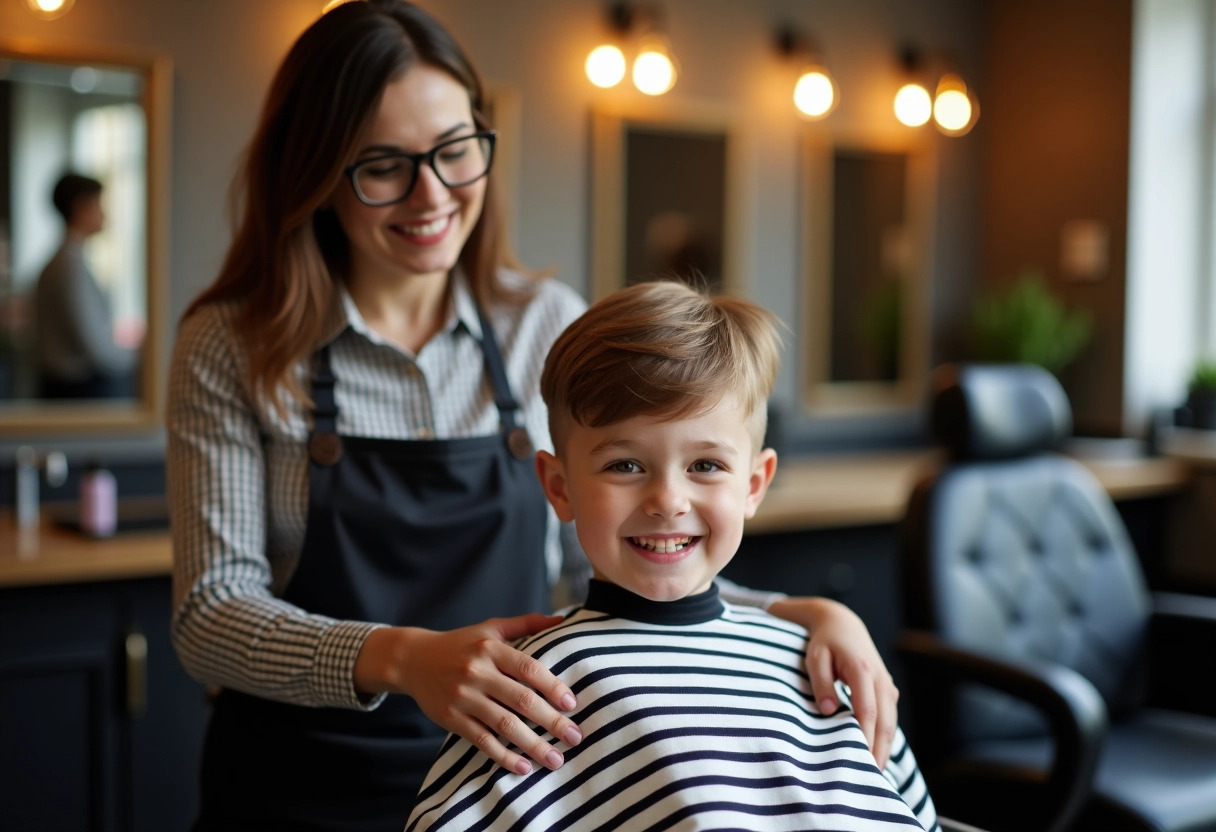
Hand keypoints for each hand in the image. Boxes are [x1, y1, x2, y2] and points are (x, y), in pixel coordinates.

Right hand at [353, 613, 582, 775]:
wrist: (413, 659)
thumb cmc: (461, 644)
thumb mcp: (490, 627)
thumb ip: (526, 623)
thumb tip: (562, 621)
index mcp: (491, 648)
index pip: (529, 668)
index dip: (553, 687)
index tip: (572, 705)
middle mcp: (477, 672)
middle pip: (521, 700)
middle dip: (551, 722)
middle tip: (575, 737)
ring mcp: (463, 697)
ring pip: (504, 724)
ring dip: (532, 745)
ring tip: (555, 760)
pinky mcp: (450, 718)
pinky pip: (481, 740)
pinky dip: (503, 756)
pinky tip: (523, 767)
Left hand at [767, 597, 898, 768]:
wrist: (843, 624)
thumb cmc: (824, 642)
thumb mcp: (815, 657)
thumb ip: (821, 683)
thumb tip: (828, 711)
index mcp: (862, 670)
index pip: (867, 710)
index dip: (865, 736)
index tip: (860, 760)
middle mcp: (880, 679)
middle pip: (885, 721)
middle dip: (880, 750)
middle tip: (872, 778)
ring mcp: (887, 685)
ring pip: (891, 722)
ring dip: (885, 746)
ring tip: (875, 773)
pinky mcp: (888, 690)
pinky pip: (890, 717)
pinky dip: (885, 736)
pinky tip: (877, 754)